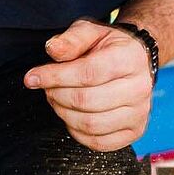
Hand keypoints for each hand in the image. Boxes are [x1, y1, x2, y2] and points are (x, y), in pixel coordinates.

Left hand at [25, 19, 152, 151]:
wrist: (136, 62)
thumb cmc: (109, 48)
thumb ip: (72, 39)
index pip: (88, 73)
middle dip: (57, 96)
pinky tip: (74, 115)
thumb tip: (52, 49)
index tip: (32, 77)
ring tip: (59, 100)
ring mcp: (140, 112)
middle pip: (86, 101)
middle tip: (48, 88)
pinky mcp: (135, 131)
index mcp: (130, 58)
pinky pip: (98, 142)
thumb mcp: (91, 32)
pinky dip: (78, 132)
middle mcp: (140, 87)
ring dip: (64, 114)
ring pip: (91, 124)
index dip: (55, 77)